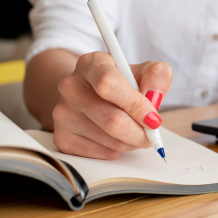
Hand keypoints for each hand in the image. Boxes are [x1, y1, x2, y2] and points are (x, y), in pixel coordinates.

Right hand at [51, 52, 172, 158]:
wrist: (91, 94)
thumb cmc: (123, 82)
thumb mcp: (142, 71)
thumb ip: (156, 76)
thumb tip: (154, 98)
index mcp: (90, 63)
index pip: (109, 84)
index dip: (135, 105)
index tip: (154, 118)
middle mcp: (70, 86)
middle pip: (111, 120)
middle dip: (140, 132)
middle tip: (152, 133)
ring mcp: (62, 112)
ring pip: (110, 140)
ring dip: (131, 142)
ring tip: (133, 130)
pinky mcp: (61, 137)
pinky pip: (100, 154)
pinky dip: (117, 150)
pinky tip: (115, 137)